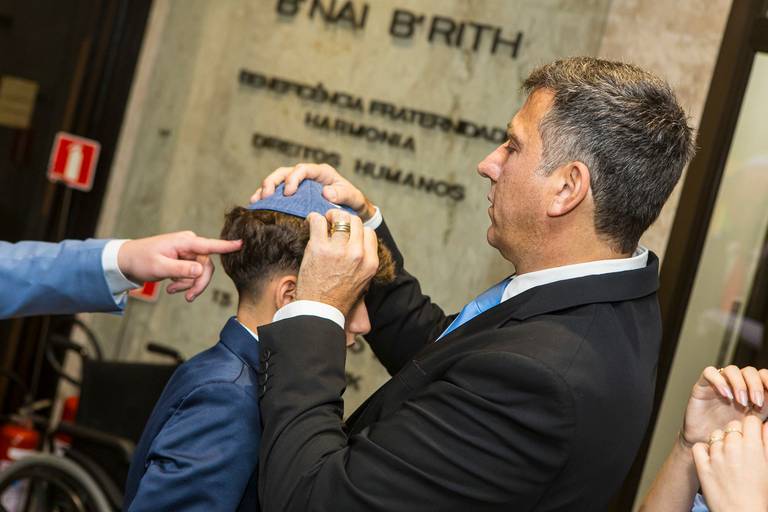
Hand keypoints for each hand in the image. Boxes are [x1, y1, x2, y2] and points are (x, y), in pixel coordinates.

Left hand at [118, 231, 241, 301]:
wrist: (127, 261)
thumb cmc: (141, 260)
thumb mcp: (159, 267)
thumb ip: (181, 269)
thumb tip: (200, 271)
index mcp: (185, 242)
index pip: (210, 245)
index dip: (227, 246)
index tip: (242, 243)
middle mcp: (189, 245)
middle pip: (207, 267)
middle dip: (198, 283)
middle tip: (189, 297)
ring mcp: (188, 252)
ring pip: (200, 273)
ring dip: (189, 285)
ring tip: (172, 291)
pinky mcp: (185, 260)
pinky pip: (193, 274)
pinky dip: (184, 283)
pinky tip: (172, 288)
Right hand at [250, 163, 375, 220]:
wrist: (352, 211)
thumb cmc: (353, 201)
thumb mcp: (353, 197)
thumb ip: (343, 194)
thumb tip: (326, 193)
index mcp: (321, 172)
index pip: (302, 169)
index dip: (293, 178)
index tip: (288, 192)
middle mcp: (307, 176)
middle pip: (284, 172)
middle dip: (273, 181)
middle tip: (266, 195)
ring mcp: (299, 186)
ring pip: (277, 182)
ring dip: (265, 189)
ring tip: (256, 200)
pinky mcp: (293, 196)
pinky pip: (277, 195)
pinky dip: (266, 199)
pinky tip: (256, 206)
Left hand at [296, 210, 377, 316]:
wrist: (319, 311)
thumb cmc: (338, 297)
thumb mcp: (361, 280)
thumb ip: (363, 260)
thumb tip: (356, 241)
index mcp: (370, 262)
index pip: (368, 232)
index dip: (357, 230)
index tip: (346, 233)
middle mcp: (357, 254)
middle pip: (355, 221)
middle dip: (343, 220)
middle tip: (333, 223)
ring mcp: (338, 250)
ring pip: (338, 217)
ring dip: (329, 217)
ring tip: (322, 223)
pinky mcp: (319, 248)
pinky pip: (318, 220)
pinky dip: (313, 218)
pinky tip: (311, 223)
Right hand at [681, 366, 767, 447]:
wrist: (709, 443)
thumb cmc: (732, 434)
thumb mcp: (755, 422)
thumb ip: (766, 410)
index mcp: (751, 390)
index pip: (763, 375)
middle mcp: (736, 384)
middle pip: (749, 371)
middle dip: (756, 385)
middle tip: (757, 402)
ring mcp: (719, 383)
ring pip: (732, 370)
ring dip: (740, 384)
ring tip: (741, 402)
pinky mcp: (702, 385)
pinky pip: (709, 372)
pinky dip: (719, 381)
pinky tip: (726, 395)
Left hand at [693, 416, 767, 511]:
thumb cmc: (761, 494)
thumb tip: (766, 424)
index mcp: (753, 448)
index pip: (750, 420)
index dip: (752, 426)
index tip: (753, 435)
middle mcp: (733, 448)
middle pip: (732, 426)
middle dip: (738, 434)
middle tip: (742, 449)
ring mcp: (716, 456)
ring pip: (716, 435)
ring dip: (722, 442)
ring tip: (729, 458)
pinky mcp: (702, 466)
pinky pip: (699, 446)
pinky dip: (704, 450)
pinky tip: (713, 458)